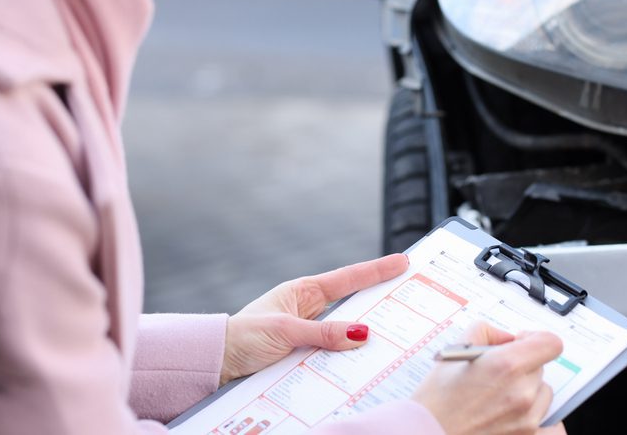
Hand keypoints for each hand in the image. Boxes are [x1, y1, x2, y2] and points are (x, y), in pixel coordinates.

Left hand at [219, 254, 408, 384]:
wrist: (215, 363)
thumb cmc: (242, 338)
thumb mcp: (284, 332)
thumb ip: (323, 333)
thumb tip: (361, 333)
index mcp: (303, 292)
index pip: (348, 279)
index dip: (376, 271)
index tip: (402, 262)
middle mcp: (309, 309)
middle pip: (353, 302)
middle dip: (380, 298)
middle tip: (410, 293)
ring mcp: (309, 330)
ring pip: (345, 329)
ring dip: (364, 333)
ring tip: (394, 331)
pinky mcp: (305, 352)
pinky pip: (334, 351)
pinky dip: (348, 355)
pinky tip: (362, 360)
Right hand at [413, 323, 565, 434]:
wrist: (428, 432)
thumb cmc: (437, 399)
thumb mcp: (456, 349)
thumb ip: (487, 332)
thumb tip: (507, 337)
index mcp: (507, 365)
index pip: (550, 343)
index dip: (536, 339)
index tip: (522, 342)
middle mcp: (522, 391)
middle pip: (542, 365)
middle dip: (523, 363)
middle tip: (498, 370)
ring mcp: (526, 417)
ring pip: (542, 390)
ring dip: (527, 387)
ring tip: (499, 392)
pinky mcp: (526, 434)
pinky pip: (542, 416)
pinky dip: (529, 410)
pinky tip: (505, 408)